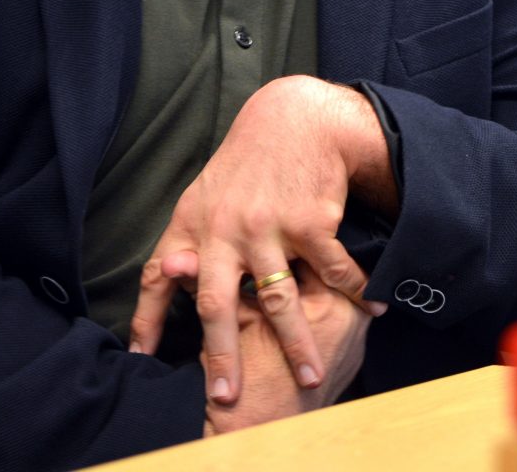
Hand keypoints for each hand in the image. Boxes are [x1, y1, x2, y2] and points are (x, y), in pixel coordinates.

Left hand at [130, 76, 393, 403]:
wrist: (295, 120)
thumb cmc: (247, 169)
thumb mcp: (203, 200)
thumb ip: (185, 244)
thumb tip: (166, 280)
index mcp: (193, 226)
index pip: (159, 278)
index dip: (148, 321)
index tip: (143, 361)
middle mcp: (226, 230)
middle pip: (218, 305)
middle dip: (222, 356)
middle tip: (226, 397)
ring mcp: (269, 227)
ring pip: (279, 300)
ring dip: (297, 343)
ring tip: (311, 376)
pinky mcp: (310, 221)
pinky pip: (333, 270)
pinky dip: (356, 293)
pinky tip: (372, 311)